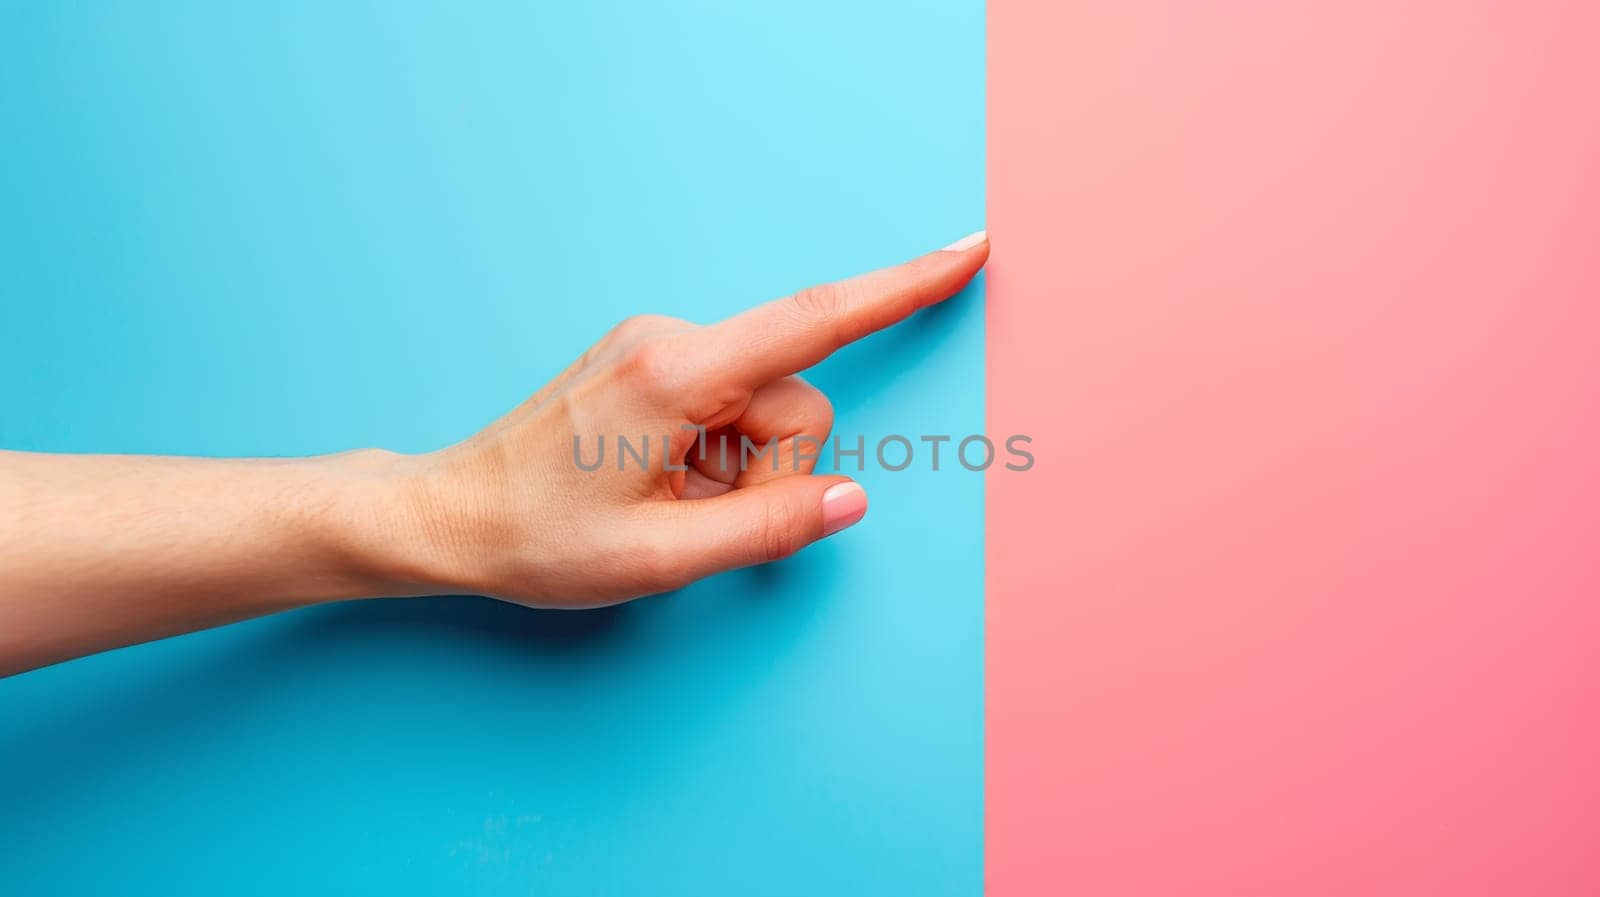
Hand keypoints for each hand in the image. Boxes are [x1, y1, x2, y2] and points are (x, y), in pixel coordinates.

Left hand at [394, 232, 988, 606]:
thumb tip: (852, 498)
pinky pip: (729, 405)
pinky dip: (719, 457)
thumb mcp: (661, 559)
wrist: (450, 516)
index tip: (966, 251)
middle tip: (698, 520)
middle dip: (773, 472)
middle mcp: (671, 341)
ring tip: (668, 505)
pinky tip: (663, 484)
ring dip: (741, 472)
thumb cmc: (538, 539)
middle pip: (793, 400)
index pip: (816, 321)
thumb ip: (770, 529)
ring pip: (765, 408)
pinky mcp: (651, 363)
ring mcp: (658, 347)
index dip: (902, 289)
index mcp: (676, 375)